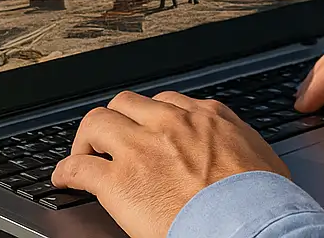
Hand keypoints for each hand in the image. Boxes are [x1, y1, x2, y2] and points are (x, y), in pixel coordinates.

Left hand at [51, 90, 288, 237]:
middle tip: (112, 139)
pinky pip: (78, 167)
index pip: (167, 102)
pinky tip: (63, 179)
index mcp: (206, 117)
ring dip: (87, 139)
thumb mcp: (259, 156)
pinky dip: (65, 171)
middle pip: (127, 103)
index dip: (151, 118)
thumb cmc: (259, 198)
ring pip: (97, 122)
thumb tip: (238, 154)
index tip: (147, 130)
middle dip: (117, 120)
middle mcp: (170, 123)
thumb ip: (237, 143)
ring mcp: (142, 148)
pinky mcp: (119, 180)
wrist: (247, 221)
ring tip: (84, 154)